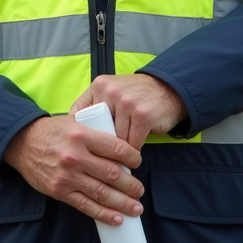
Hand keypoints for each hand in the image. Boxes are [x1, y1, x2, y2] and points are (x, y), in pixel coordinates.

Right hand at [2, 115, 143, 224]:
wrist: (22, 143)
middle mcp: (75, 156)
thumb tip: (122, 149)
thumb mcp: (74, 123)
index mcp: (81, 135)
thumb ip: (95, 134)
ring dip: (123, 203)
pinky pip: (86, 206)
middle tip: (140, 190)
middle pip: (112, 174)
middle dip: (131, 185)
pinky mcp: (60, 191)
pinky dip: (104, 214)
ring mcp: (67, 176)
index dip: (132, 158)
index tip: (138, 163)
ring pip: (102, 193)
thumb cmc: (52, 132)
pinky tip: (117, 218)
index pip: (116, 148)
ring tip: (136, 207)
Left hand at [69, 74, 186, 150]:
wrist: (169, 90)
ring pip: (116, 138)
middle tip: (101, 156)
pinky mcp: (143, 115)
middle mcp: (111, 91)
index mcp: (99, 85)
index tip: (80, 147)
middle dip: (101, 145)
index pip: (80, 113)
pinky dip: (133, 150)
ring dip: (120, 150)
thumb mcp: (112, 90)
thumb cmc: (136, 95)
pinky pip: (133, 142)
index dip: (79, 133)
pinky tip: (134, 153)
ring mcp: (127, 102)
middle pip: (98, 128)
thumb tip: (72, 127)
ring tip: (121, 154)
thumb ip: (96, 102)